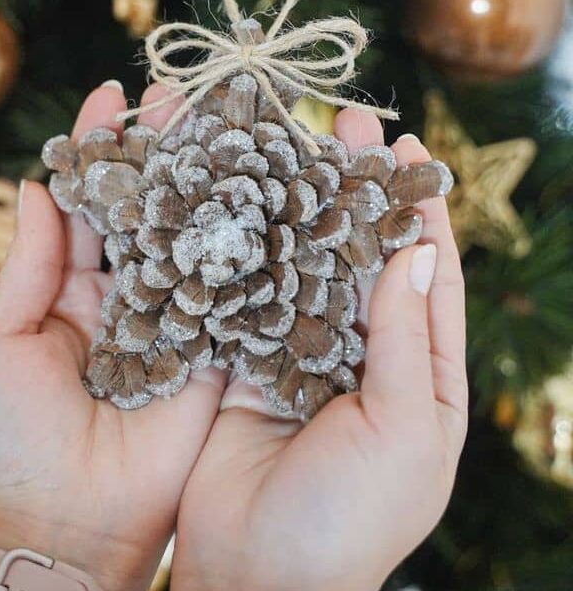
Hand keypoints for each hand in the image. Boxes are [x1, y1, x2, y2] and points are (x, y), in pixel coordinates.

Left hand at [0, 82, 225, 590]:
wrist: (75, 518)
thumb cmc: (17, 436)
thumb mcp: (0, 342)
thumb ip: (28, 263)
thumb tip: (34, 184)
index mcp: (78, 282)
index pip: (93, 200)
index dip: (103, 148)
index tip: (112, 95)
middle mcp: (134, 288)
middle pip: (153, 205)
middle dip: (166, 148)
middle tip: (181, 92)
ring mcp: (180, 313)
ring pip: (197, 234)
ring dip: (212, 181)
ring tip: (230, 123)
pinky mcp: (217, 344)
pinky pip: (233, 288)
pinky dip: (251, 243)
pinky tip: (269, 193)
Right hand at [171, 109, 467, 590]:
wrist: (256, 575)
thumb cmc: (349, 518)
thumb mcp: (404, 432)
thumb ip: (407, 340)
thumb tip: (416, 250)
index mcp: (420, 372)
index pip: (426, 272)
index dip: (418, 207)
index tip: (403, 146)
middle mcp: (362, 351)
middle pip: (362, 253)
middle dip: (356, 190)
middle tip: (344, 121)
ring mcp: (301, 350)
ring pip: (305, 262)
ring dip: (300, 207)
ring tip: (290, 143)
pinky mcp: (247, 356)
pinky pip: (254, 291)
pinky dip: (251, 248)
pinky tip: (241, 201)